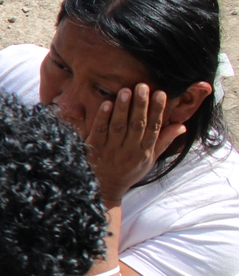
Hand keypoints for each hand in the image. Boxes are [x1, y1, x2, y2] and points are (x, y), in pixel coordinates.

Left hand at [84, 84, 183, 204]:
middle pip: (137, 125)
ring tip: (126, 90)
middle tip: (143, 86)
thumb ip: (163, 141)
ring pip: (118, 126)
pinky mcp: (94, 149)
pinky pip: (99, 131)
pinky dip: (102, 117)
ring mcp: (111, 149)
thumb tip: (181, 126)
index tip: (161, 93)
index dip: (158, 111)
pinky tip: (106, 104)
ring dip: (123, 108)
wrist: (104, 190)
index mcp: (144, 151)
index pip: (153, 128)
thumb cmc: (128, 172)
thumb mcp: (149, 160)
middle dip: (141, 105)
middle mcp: (129, 150)